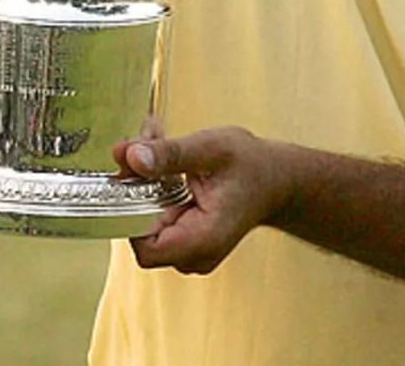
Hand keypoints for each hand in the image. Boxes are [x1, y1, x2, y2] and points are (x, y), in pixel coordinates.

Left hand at [116, 126, 293, 274]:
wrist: (276, 180)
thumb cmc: (252, 166)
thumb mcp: (211, 148)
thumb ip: (169, 154)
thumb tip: (129, 156)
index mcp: (203, 240)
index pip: (145, 247)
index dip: (129, 213)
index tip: (131, 173)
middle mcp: (195, 255)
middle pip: (141, 233)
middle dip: (135, 188)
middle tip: (144, 148)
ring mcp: (190, 253)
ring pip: (145, 224)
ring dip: (143, 186)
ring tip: (158, 150)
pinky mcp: (185, 242)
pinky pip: (155, 221)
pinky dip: (154, 192)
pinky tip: (167, 167)